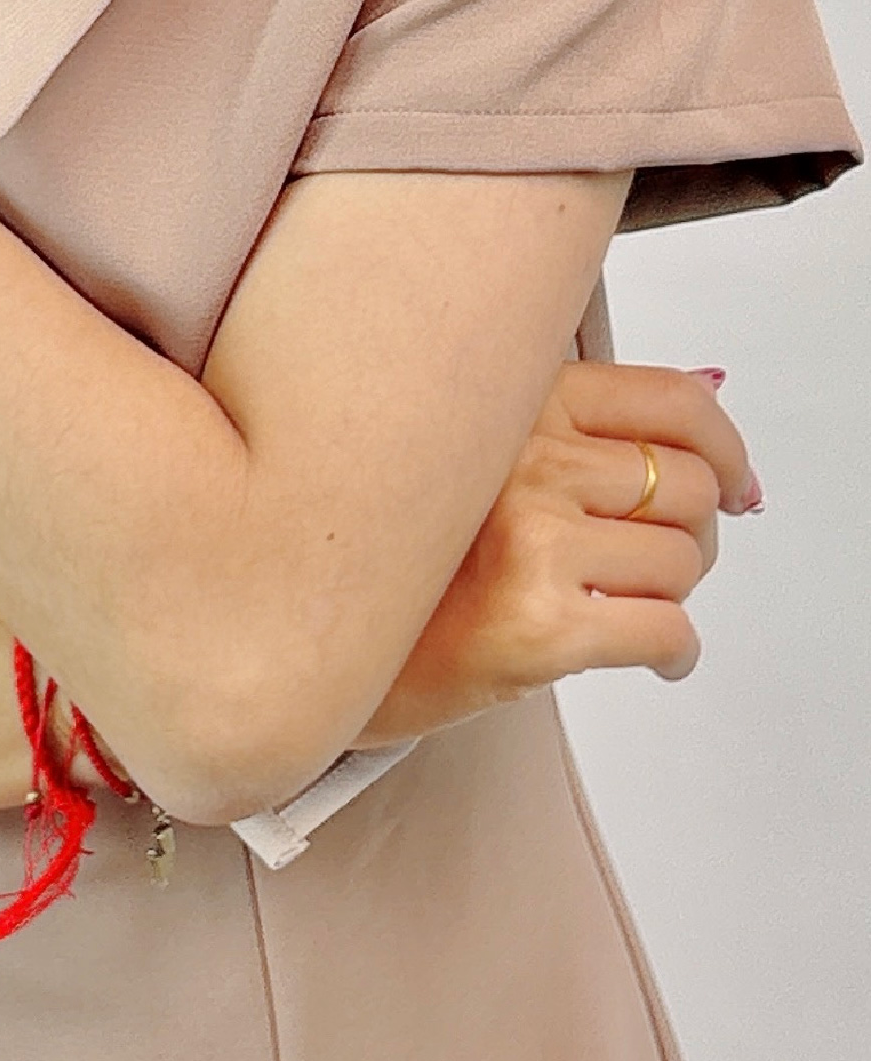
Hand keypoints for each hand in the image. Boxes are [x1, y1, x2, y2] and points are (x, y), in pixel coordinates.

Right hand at [353, 358, 757, 746]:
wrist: (323, 640)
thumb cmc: (408, 554)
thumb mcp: (487, 458)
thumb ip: (582, 430)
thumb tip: (714, 423)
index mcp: (519, 402)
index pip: (671, 403)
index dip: (725, 449)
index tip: (737, 484)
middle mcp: (526, 459)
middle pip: (688, 487)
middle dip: (694, 534)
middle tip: (662, 562)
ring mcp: (533, 540)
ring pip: (682, 562)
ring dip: (675, 594)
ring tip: (630, 605)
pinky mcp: (540, 624)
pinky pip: (666, 633)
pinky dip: (676, 653)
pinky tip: (654, 658)